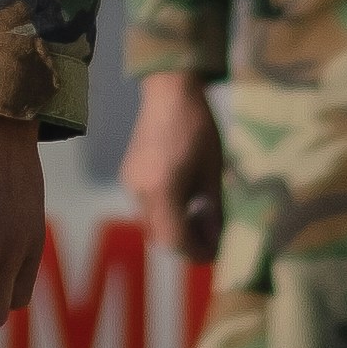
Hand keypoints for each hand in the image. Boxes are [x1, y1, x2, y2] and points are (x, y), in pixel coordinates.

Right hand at [119, 64, 226, 262]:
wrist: (169, 92)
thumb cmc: (198, 128)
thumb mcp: (213, 171)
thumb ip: (213, 210)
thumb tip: (217, 240)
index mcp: (163, 190)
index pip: (176, 239)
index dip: (196, 252)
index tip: (215, 255)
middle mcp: (140, 191)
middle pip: (161, 237)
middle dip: (185, 244)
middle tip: (211, 239)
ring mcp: (130, 184)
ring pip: (151, 224)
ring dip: (174, 230)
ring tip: (200, 217)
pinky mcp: (128, 176)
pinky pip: (145, 208)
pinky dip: (164, 214)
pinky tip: (184, 201)